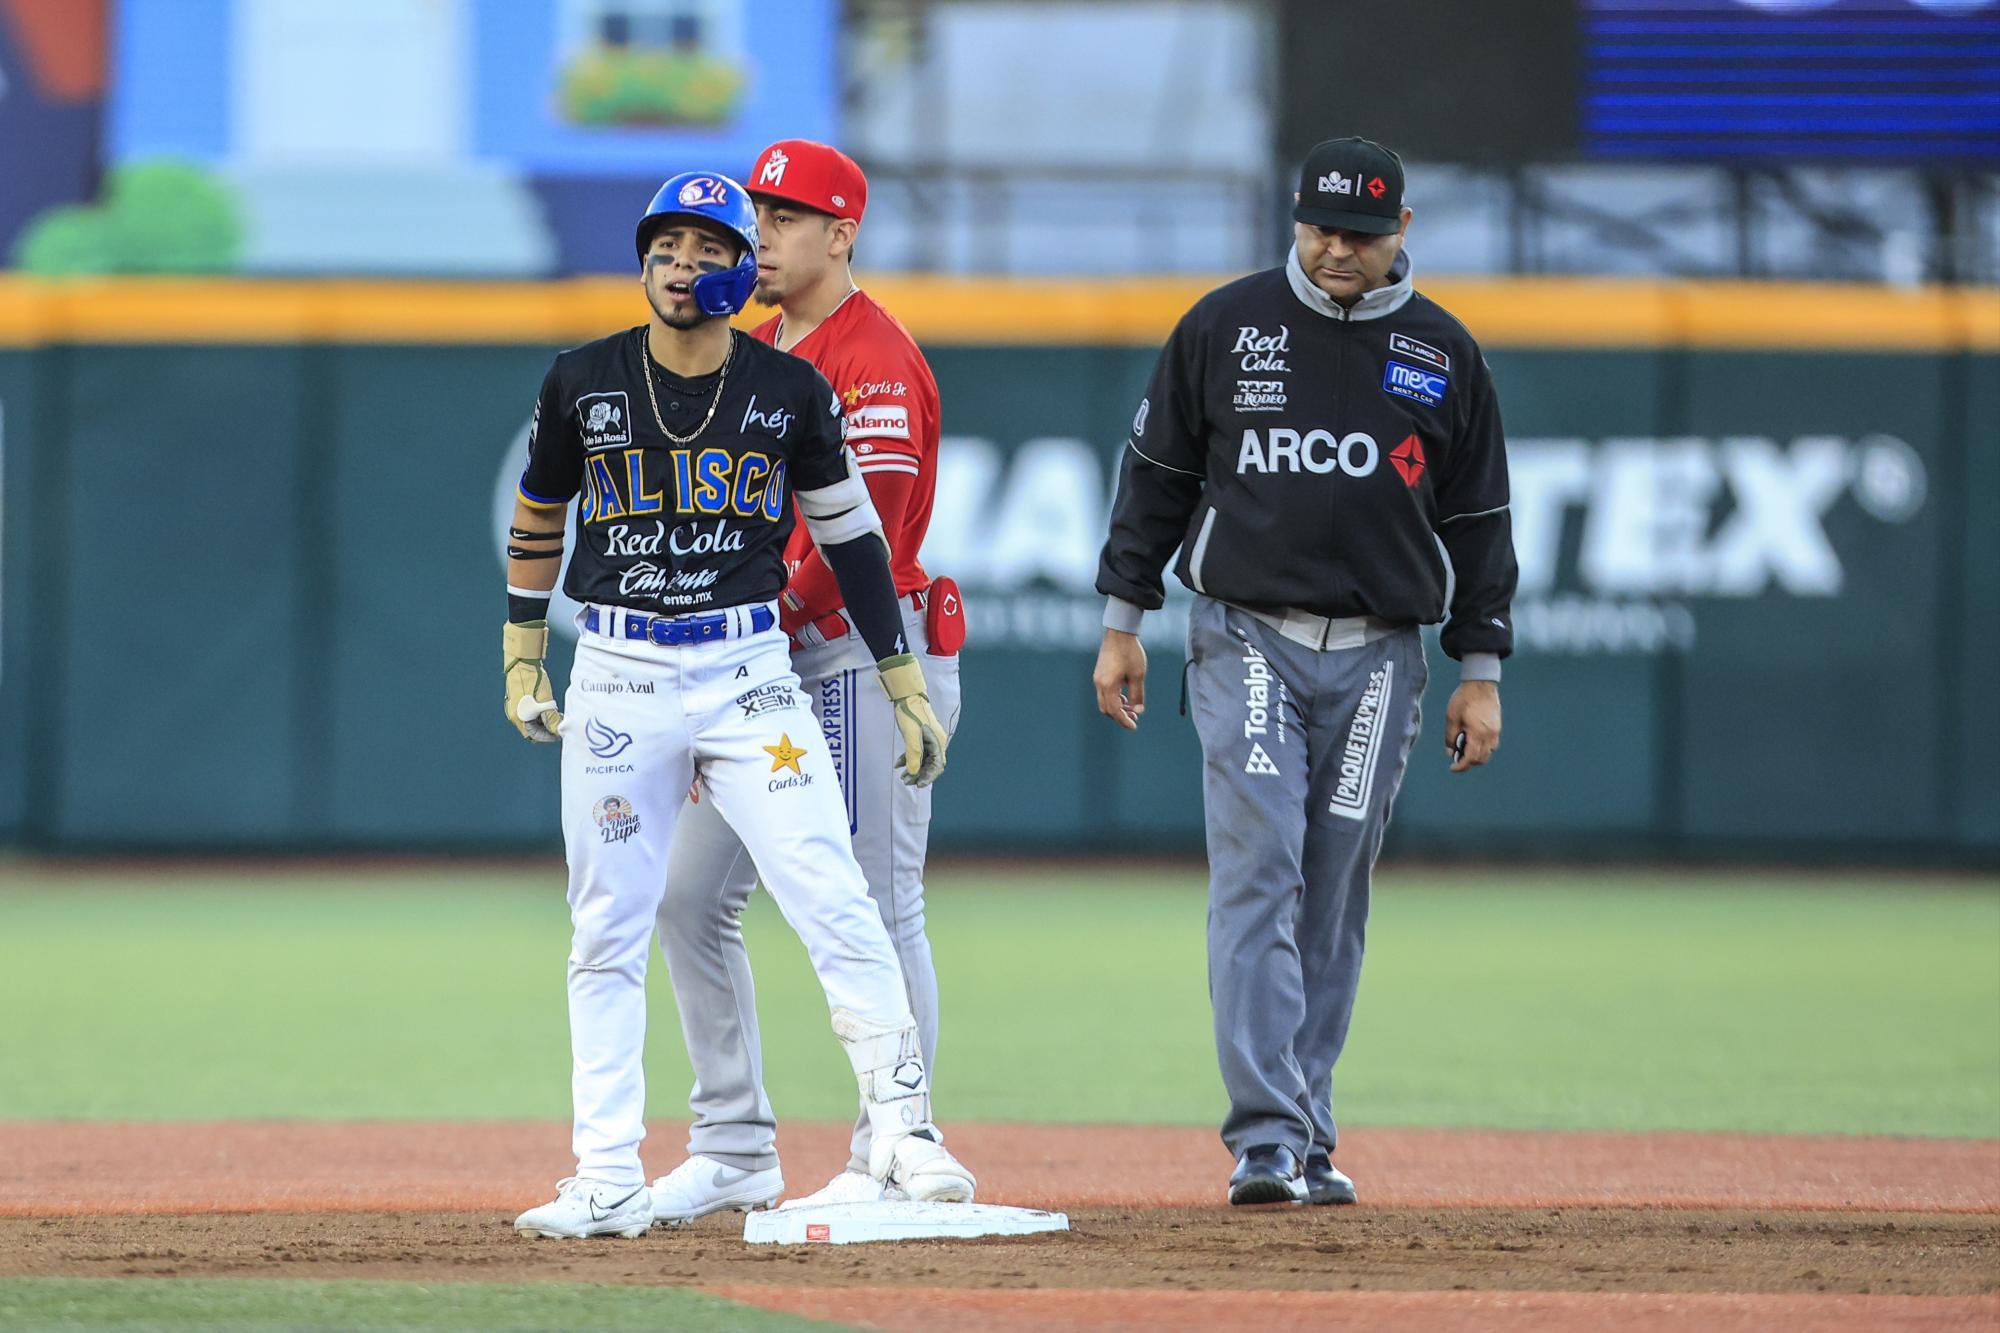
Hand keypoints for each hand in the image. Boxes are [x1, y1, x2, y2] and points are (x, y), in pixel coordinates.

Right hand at [503, 620, 562, 742]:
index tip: (560, 733)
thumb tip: (558, 730)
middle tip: (561, 723)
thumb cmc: (533, 680)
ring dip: (545, 721)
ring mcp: (516, 707)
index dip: (548, 737)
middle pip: (533, 729)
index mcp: (519, 718)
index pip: (534, 736)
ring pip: (533, 720)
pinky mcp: (519, 700)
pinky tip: (551, 708)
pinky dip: (541, 713)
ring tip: (558, 715)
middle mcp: (515, 714)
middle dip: (548, 728)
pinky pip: (531, 712)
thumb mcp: (544, 700)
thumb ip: (551, 718)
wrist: (522, 661)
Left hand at [877, 653, 947, 785]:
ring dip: (913, 768)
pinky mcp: (921, 735)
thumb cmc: (910, 712)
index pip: (937, 765)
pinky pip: (917, 751)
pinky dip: (908, 758)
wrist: (906, 695)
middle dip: (919, 774)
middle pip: (930, 764)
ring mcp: (929, 738)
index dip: (929, 777)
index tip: (918, 785)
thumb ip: (913, 754)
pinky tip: (898, 764)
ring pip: (923, 759)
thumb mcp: (911, 735)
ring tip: (902, 776)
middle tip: (906, 782)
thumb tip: (913, 772)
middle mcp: (936, 741)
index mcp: (938, 741)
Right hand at [1092, 630, 1146, 729]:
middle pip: (1107, 709)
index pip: (1115, 710)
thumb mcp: (1138, 675)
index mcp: (1108, 685)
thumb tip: (1138, 711)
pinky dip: (1114, 699)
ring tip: (1132, 708)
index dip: (1124, 721)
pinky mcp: (1099, 675)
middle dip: (1120, 716)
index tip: (1134, 727)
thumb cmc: (1130, 652)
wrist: (1119, 633)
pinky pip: (1104, 693)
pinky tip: (1125, 696)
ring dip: (1117, 708)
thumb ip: (1138, 695)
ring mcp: (1097, 679)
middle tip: (1134, 719)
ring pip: (1104, 702)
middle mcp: (1099, 684)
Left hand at [1443, 680, 1499, 772]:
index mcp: (1477, 733)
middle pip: (1481, 759)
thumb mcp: (1451, 718)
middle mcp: (1489, 734)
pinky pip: (1492, 745)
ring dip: (1476, 756)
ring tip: (1464, 749)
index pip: (1470, 758)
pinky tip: (1473, 741)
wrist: (1481, 684)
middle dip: (1468, 762)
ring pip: (1488, 753)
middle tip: (1456, 758)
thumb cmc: (1464, 699)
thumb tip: (1450, 753)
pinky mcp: (1498, 727)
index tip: (1452, 768)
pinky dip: (1483, 748)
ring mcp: (1496, 731)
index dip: (1461, 766)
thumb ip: (1450, 737)